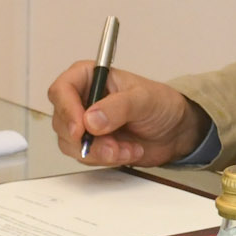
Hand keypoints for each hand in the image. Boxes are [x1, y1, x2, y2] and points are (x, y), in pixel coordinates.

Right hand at [44, 61, 202, 165]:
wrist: (174, 131)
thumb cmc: (161, 104)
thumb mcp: (144, 99)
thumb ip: (118, 107)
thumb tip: (91, 120)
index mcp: (89, 77)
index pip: (61, 90)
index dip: (66, 110)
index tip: (79, 128)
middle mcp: (82, 100)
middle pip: (62, 122)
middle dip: (87, 139)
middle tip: (111, 145)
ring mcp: (84, 125)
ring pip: (71, 144)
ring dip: (99, 152)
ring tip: (126, 148)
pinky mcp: (92, 145)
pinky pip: (86, 157)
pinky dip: (106, 159)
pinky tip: (128, 151)